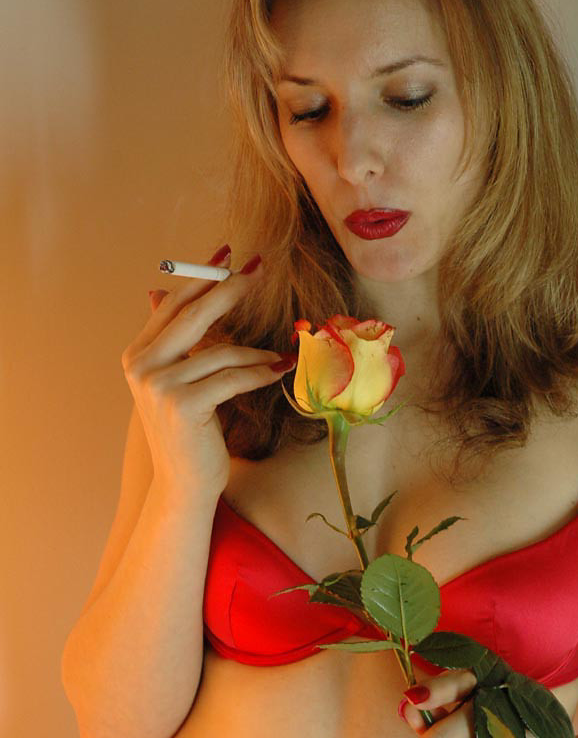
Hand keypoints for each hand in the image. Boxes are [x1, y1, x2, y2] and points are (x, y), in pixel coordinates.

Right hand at [122, 248, 294, 502]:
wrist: (182, 483)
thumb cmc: (187, 431)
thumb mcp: (174, 380)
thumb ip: (171, 340)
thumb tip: (158, 291)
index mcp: (138, 355)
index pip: (173, 305)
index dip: (201, 277)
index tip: (227, 254)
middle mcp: (142, 367)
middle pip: (193, 315)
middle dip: (230, 289)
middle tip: (260, 270)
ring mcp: (160, 386)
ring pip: (221, 352)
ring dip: (256, 353)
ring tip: (278, 356)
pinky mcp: (184, 405)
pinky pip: (233, 377)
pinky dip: (260, 373)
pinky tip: (279, 370)